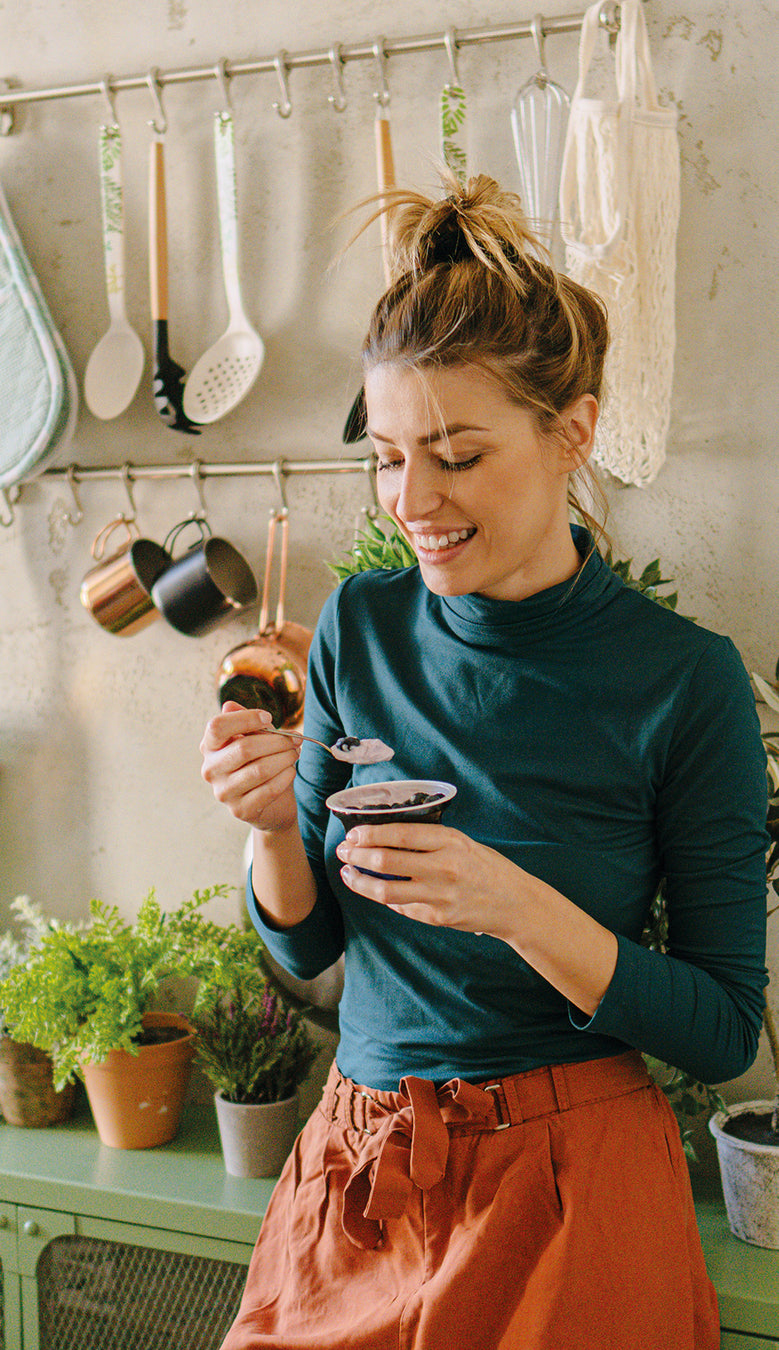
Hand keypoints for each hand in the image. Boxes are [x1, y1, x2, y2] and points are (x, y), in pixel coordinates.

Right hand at [200, 701, 301, 832]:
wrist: (271, 805)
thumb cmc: (261, 763)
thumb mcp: (255, 739)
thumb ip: (245, 722)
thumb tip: (230, 705)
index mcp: (209, 747)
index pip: (217, 726)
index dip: (246, 718)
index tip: (269, 718)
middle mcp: (210, 770)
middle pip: (244, 747)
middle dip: (277, 741)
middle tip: (295, 740)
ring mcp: (223, 792)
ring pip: (260, 769)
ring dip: (285, 758)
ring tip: (295, 754)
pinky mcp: (240, 810)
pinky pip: (268, 790)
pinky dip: (285, 777)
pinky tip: (291, 771)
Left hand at [335, 821, 619, 1015]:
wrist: (516, 904)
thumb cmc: (489, 868)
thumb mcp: (464, 843)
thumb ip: (431, 840)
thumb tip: (388, 837)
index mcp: (451, 842)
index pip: (400, 834)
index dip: (371, 834)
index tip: (353, 833)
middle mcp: (444, 868)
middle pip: (386, 861)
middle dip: (357, 855)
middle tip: (343, 851)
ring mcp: (440, 896)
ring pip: (386, 891)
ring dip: (361, 881)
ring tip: (347, 873)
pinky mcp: (438, 917)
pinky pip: (402, 907)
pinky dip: (384, 897)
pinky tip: (373, 890)